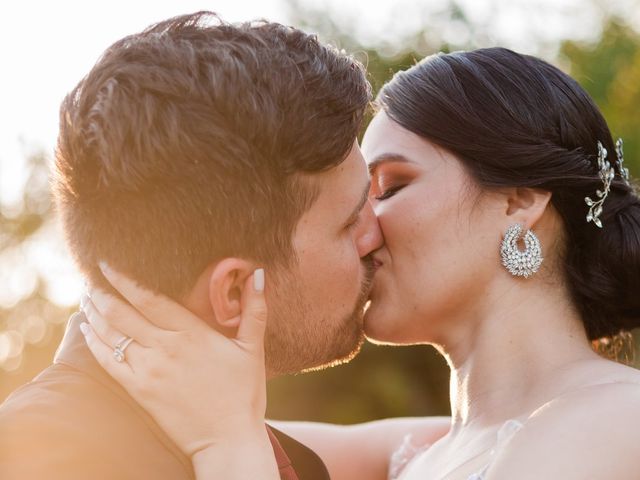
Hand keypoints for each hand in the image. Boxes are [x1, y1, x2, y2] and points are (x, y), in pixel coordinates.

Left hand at [79, 264, 268, 458]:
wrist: (228, 440)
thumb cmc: (243, 393)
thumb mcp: (253, 348)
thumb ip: (255, 309)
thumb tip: (259, 274)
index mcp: (192, 333)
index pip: (149, 298)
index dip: (124, 279)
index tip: (108, 263)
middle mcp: (165, 348)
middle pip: (121, 313)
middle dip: (101, 292)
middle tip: (90, 277)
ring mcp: (148, 371)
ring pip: (111, 334)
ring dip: (94, 313)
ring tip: (86, 298)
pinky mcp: (139, 391)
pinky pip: (107, 362)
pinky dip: (94, 342)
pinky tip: (88, 330)